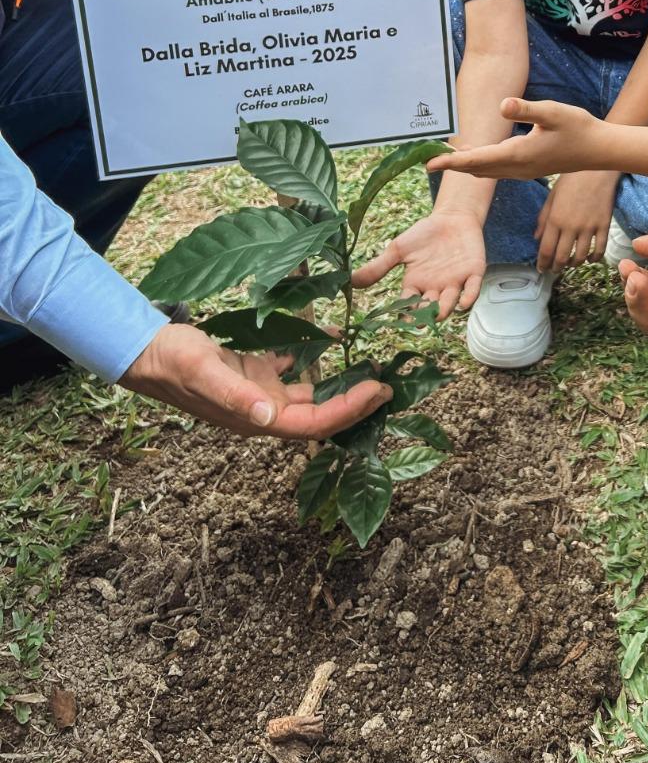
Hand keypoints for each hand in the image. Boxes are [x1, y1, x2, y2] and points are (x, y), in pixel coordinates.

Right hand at [121, 323, 390, 438]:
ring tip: (370, 366)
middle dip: (356, 403)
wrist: (144, 351)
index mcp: (256, 419)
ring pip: (309, 395)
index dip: (348, 412)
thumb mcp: (205, 372)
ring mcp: (258, 393)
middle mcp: (262, 411)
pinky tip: (332, 338)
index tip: (378, 392)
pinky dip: (314, 356)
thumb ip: (236, 395)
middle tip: (389, 384)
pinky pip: (291, 369)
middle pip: (319, 415)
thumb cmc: (174, 362)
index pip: (313, 425)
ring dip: (339, 385)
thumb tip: (268, 418)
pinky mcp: (253, 373)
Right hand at [352, 210, 486, 317]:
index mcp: (416, 285)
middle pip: (429, 307)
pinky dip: (468, 297)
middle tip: (420, 322)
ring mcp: (455, 282)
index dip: (405, 313)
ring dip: (445, 309)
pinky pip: (472, 289)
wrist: (451, 217)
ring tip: (439, 314)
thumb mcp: (398, 249)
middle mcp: (435, 289)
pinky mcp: (473, 273)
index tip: (400, 320)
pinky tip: (463, 303)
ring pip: (450, 302)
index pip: (408, 304)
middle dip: (425, 316)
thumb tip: (350, 281)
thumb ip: (378, 266)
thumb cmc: (424, 235)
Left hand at [426, 98, 604, 179]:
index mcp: (518, 155)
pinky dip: (480, 166)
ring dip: (466, 167)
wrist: (599, 150)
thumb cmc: (578, 128)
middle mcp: (517, 168)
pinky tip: (475, 158)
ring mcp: (523, 171)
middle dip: (453, 166)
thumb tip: (502, 105)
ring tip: (445, 160)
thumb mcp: (553, 112)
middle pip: (476, 169)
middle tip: (427, 162)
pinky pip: (496, 171)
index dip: (451, 161)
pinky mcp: (529, 169)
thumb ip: (527, 109)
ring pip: (486, 172)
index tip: (429, 164)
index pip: (476, 160)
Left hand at [536, 170, 619, 271]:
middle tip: (554, 270)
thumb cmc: (571, 179)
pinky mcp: (604, 225)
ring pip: (581, 257)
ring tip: (570, 264)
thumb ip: (543, 218)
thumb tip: (536, 238)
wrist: (596, 169)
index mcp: (555, 219)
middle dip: (556, 267)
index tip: (541, 269)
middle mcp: (571, 226)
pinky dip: (594, 258)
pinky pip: (599, 249)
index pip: (546, 249)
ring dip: (574, 264)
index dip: (542, 263)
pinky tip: (589, 259)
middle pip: (562, 257)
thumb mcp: (552, 196)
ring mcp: (589, 227)